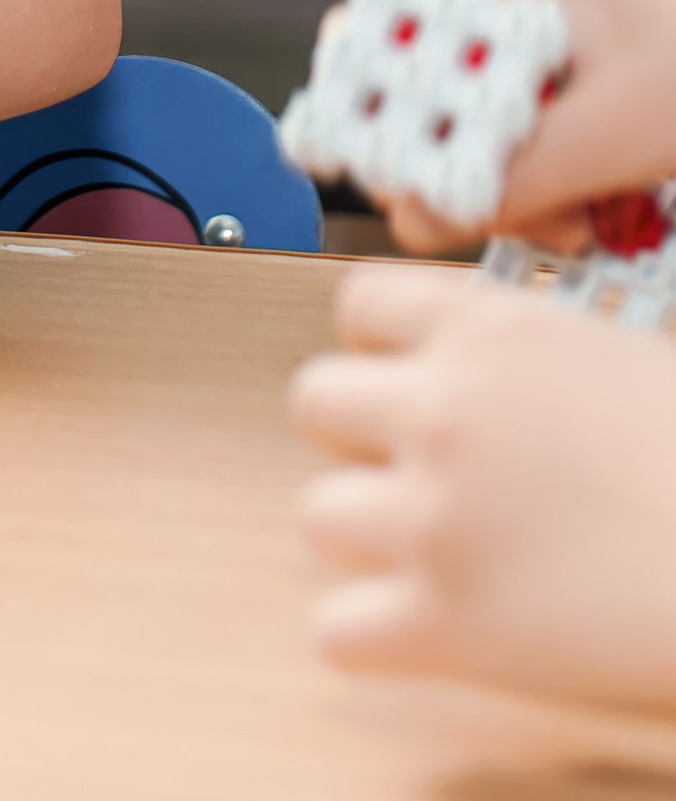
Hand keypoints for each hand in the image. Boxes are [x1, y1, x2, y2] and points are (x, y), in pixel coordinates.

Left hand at [290, 262, 675, 714]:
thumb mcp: (630, 357)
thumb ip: (540, 359)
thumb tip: (502, 374)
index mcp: (493, 329)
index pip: (360, 306)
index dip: (387, 350)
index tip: (423, 383)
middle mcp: (444, 410)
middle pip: (316, 402)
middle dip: (364, 438)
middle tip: (434, 474)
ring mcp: (437, 516)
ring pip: (320, 513)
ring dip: (371, 537)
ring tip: (445, 555)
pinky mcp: (451, 623)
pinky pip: (340, 631)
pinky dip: (373, 641)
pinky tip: (427, 635)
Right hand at [359, 0, 675, 254]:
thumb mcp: (617, 135)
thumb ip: (516, 177)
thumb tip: (414, 220)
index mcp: (492, 0)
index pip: (365, 45)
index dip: (357, 114)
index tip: (400, 182)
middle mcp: (494, 26)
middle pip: (408, 112)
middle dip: (446, 179)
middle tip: (512, 215)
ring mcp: (529, 70)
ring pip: (462, 153)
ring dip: (511, 204)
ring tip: (582, 226)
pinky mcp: (565, 113)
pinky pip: (519, 169)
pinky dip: (548, 204)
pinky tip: (603, 216)